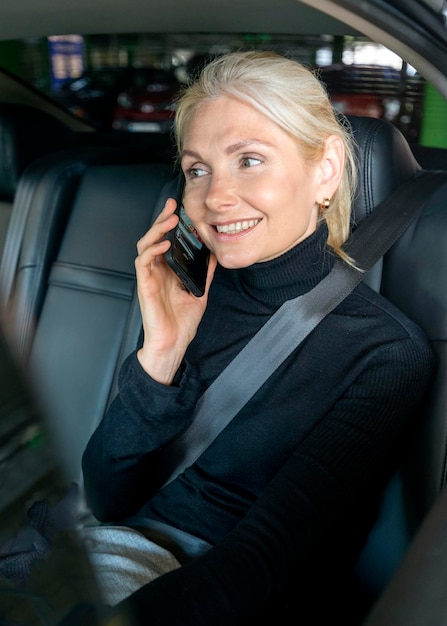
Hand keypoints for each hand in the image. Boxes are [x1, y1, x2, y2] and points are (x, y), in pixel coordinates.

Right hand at [135, 198, 216, 383]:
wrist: (173, 343)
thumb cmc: (182, 322)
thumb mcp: (199, 291)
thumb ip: (205, 273)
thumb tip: (214, 255)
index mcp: (168, 270)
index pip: (166, 240)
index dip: (170, 224)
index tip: (180, 209)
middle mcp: (157, 270)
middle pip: (154, 237)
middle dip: (162, 219)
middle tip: (172, 205)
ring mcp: (149, 277)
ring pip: (145, 245)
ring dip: (156, 230)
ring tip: (168, 219)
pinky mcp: (145, 285)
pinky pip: (143, 262)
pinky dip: (151, 250)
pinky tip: (163, 243)